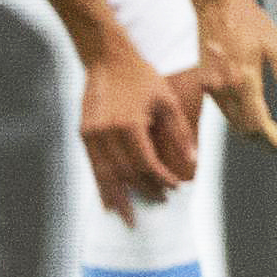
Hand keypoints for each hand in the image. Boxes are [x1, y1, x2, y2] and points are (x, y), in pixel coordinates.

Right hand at [81, 41, 198, 225]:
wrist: (107, 59)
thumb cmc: (141, 78)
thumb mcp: (168, 101)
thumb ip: (180, 133)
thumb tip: (192, 162)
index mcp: (130, 124)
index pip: (147, 163)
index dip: (161, 179)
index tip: (175, 187)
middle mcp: (107, 132)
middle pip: (127, 172)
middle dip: (145, 190)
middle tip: (160, 200)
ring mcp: (92, 134)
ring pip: (105, 175)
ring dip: (118, 198)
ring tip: (127, 218)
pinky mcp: (83, 133)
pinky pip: (92, 166)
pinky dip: (100, 185)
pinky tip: (107, 201)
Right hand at [193, 0, 276, 152]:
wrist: (216, 2)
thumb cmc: (246, 18)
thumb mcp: (274, 45)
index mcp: (243, 79)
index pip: (258, 124)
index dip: (273, 140)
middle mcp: (223, 86)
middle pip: (243, 128)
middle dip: (263, 140)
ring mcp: (211, 84)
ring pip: (231, 120)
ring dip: (249, 130)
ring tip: (269, 132)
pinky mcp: (205, 79)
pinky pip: (222, 108)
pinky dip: (237, 117)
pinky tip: (249, 113)